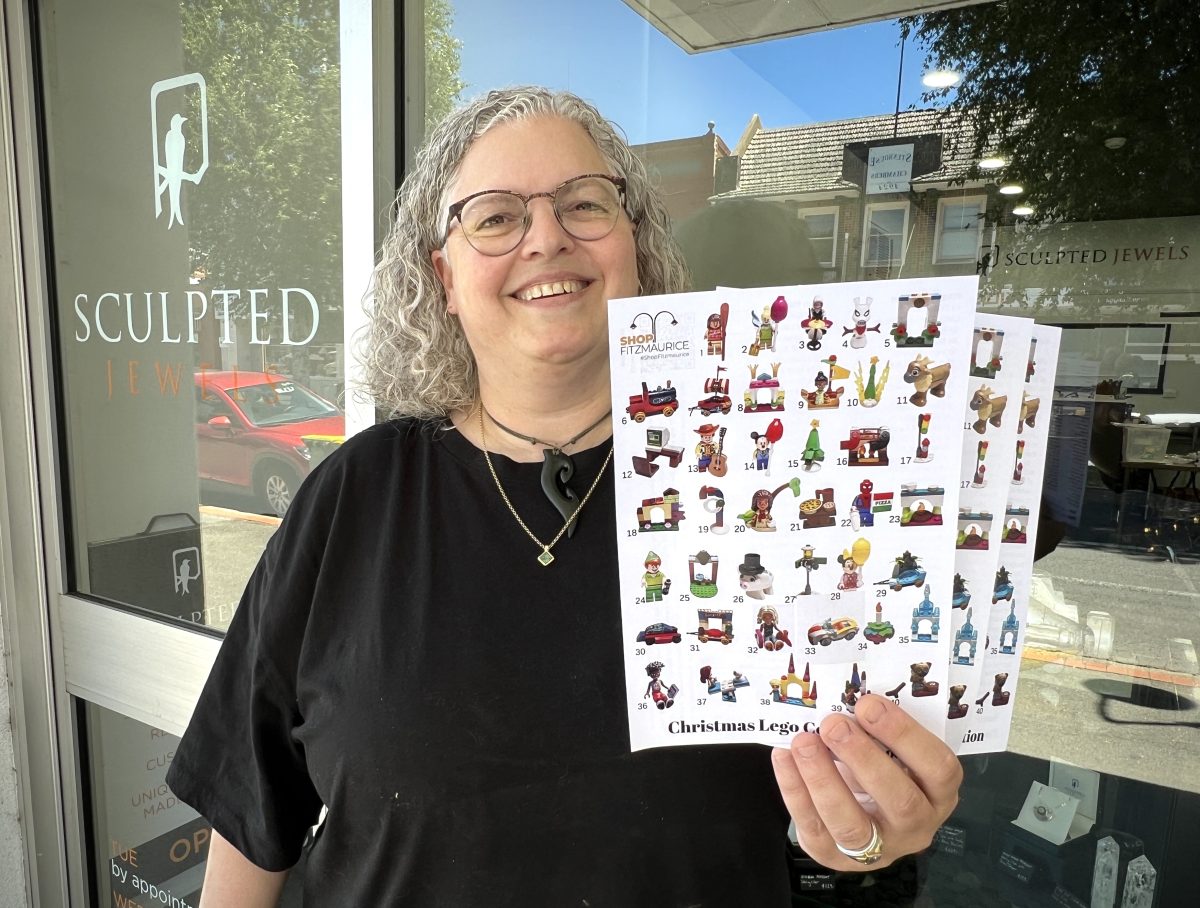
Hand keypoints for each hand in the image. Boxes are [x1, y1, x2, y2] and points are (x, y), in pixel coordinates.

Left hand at [771, 694, 962, 870]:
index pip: (939, 768)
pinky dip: (794, 789)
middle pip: (899, 800)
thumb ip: (878, 731)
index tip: (868, 704)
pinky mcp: (835, 857)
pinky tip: (783, 757)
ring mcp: (877, 849)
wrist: (856, 810)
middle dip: (863, 758)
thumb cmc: (879, 769)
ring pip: (852, 824)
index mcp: (938, 793)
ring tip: (803, 742)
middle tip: (834, 724)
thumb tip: (844, 699)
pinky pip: (813, 826)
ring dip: (824, 779)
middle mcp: (916, 826)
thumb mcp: (890, 750)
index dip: (905, 735)